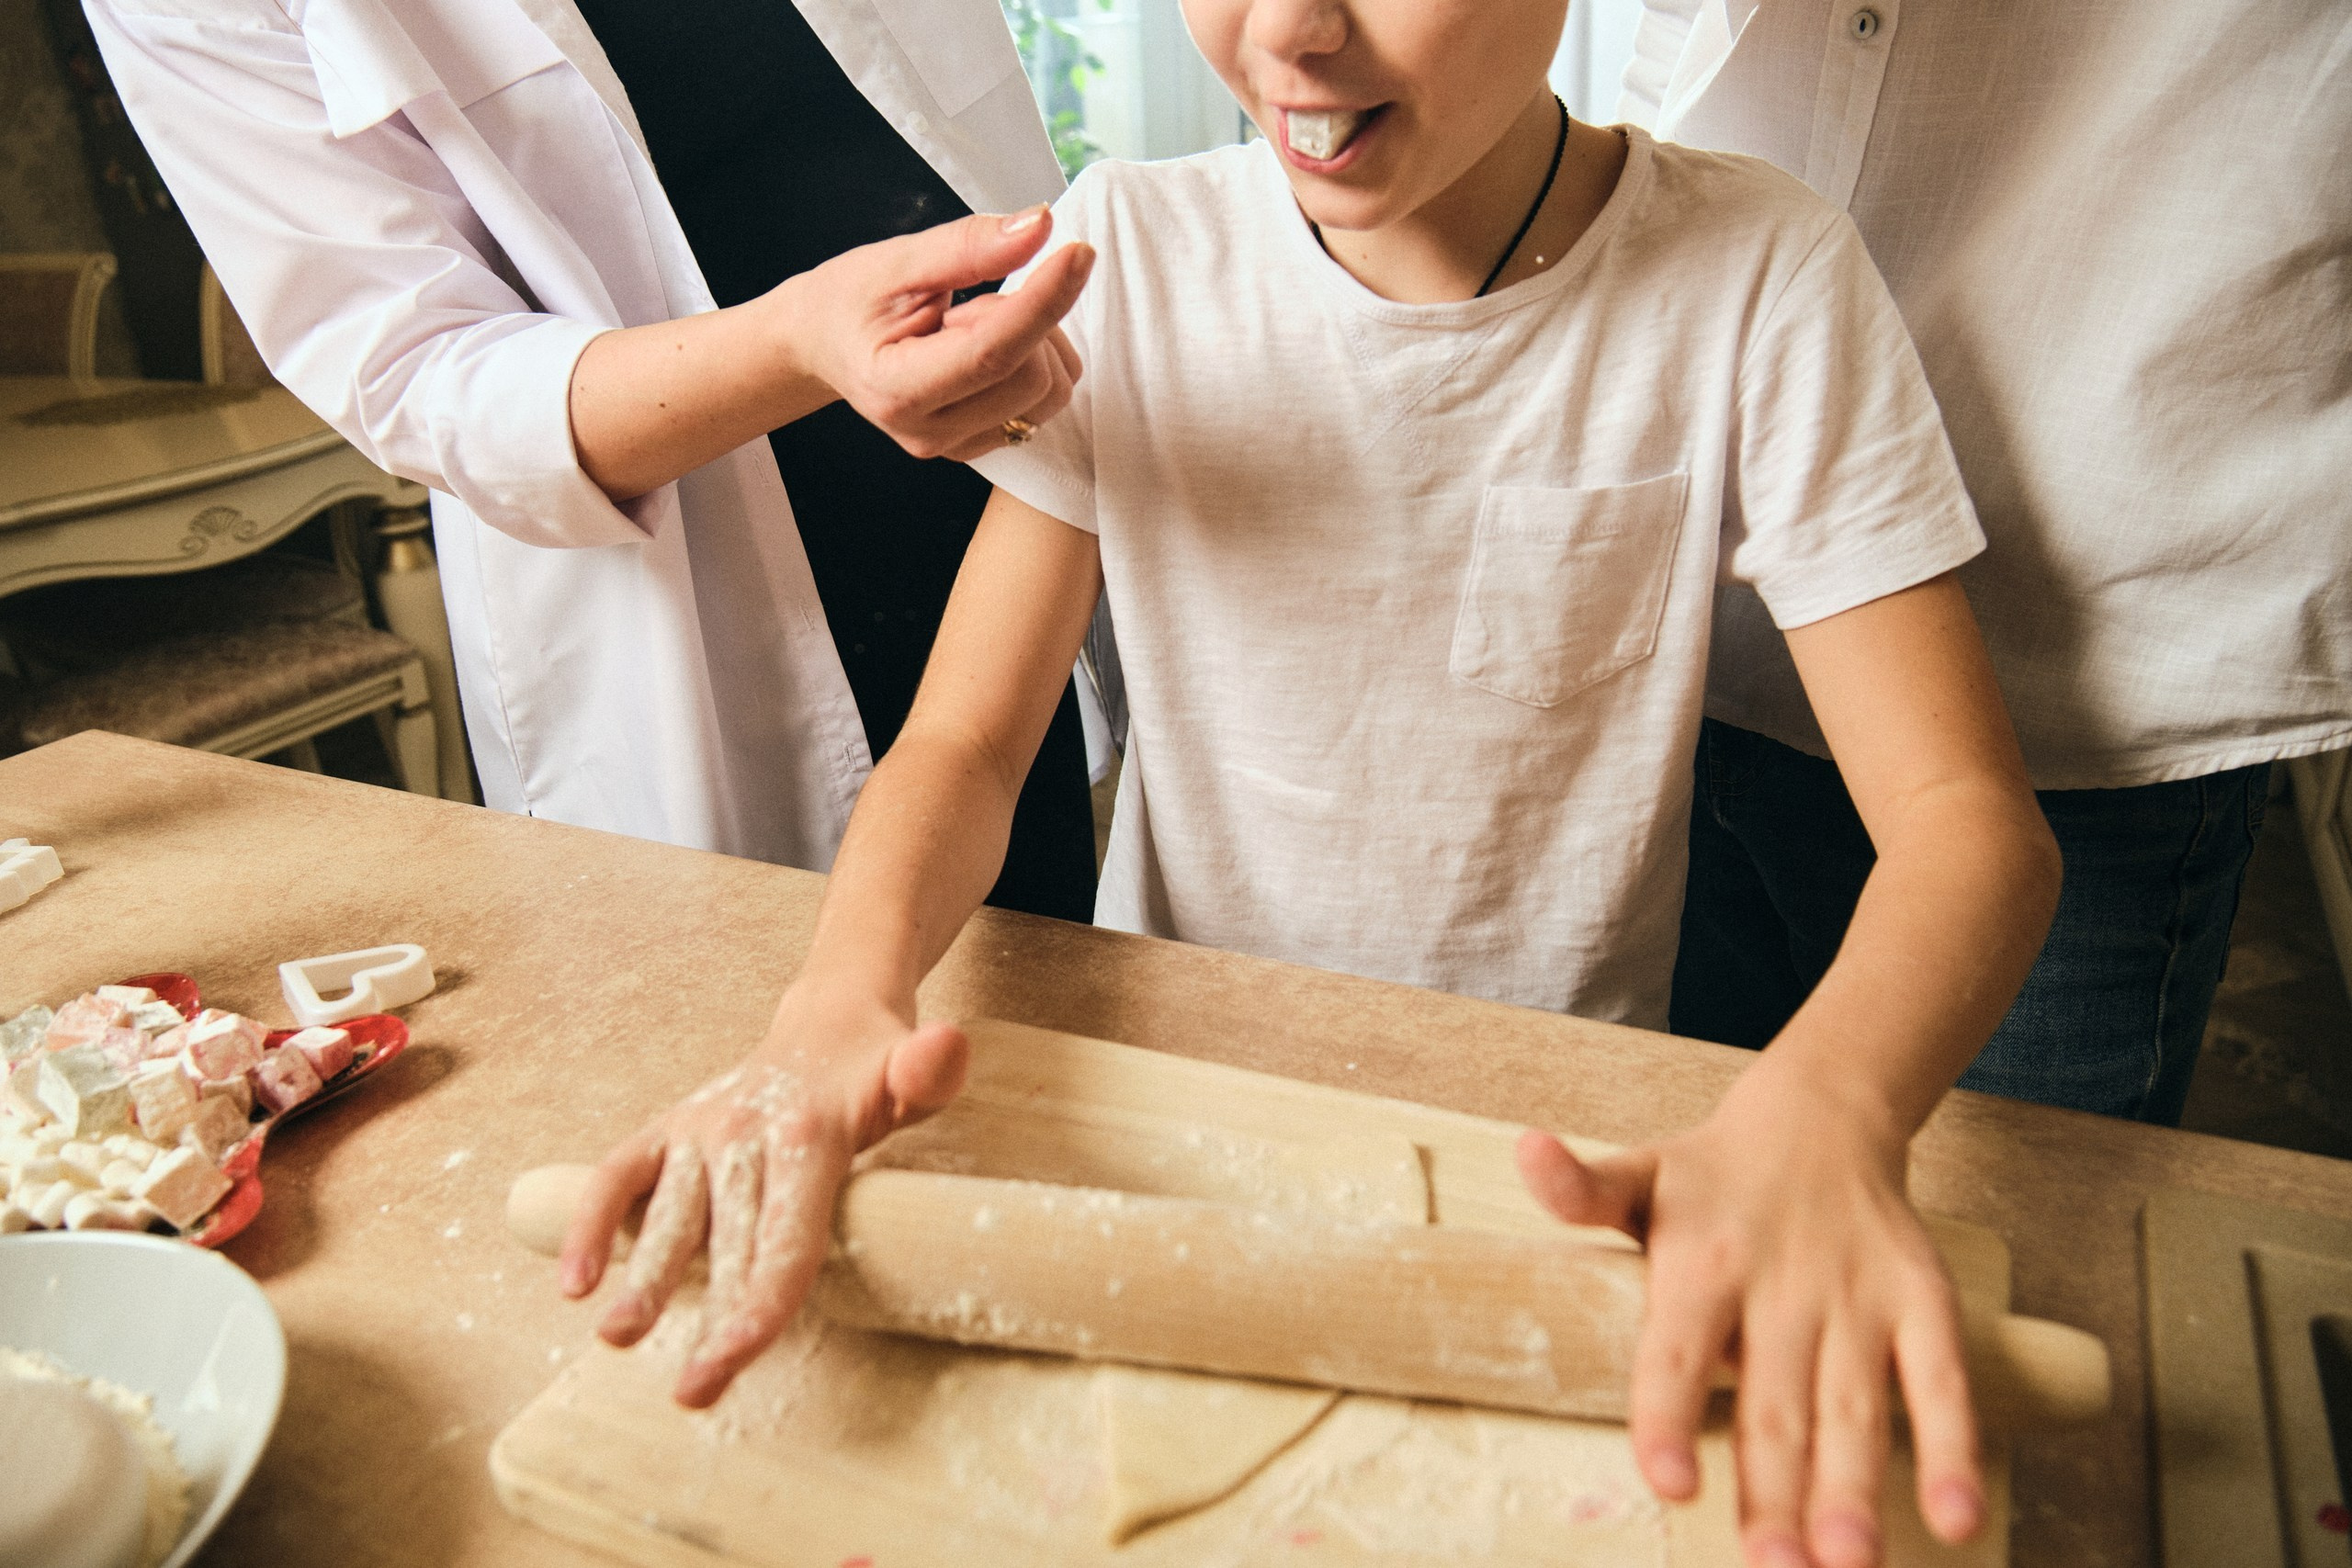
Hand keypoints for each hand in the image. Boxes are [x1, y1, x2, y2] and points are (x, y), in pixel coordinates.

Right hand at [557, 993, 968, 1407]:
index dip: (763, 1300)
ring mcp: (700, 1131)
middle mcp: (747, 1132)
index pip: (788, 1234)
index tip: (738, 1355)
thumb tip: (946, 1047)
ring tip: (620, 1339)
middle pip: (730, 1242)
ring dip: (642, 1281)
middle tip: (693, 1393)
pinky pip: (619, 1179)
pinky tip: (574, 1283)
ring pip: (670, 1217)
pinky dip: (590, 1224)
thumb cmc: (879, 1074)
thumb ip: (931, 1072)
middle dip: (711, 1320)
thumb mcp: (917, 1073)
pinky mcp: (667, 1131)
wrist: (828, 1024)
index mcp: (811, 1136)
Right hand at [786, 205, 1093, 462]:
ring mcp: (959, 445)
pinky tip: (984, 345)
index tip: (1077, 252)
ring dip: (1034, 339)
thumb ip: (966, 247)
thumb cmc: (850, 300)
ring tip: (973, 322)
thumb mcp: (895, 261)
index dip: (1043, 301)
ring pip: (1052, 389)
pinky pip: (1048, 400)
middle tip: (970, 300)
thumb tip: (1040, 226)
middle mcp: (930, 433)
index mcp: (896, 391)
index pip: (993, 354)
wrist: (824, 344)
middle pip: (1033, 375)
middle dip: (1022, 319)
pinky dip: (1035, 358)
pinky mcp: (983, 441)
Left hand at [1515, 1063, 1982, 1567]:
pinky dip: (1952, 1448)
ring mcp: (1856, 1299)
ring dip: (1854, 1489)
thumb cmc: (1710, 1178)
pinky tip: (1955, 1522)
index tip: (1671, 1484)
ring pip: (1854, 1409)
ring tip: (1848, 1562)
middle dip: (1776, 1493)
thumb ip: (1580, 1189)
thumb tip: (1523, 1152)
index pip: (1676, 1351)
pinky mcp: (1922, 1304)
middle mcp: (1780, 1287)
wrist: (1820, 1119)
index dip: (1670, 1415)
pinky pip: (1941, 1383)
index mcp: (1701, 1263)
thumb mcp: (1638, 1175)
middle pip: (1774, 1404)